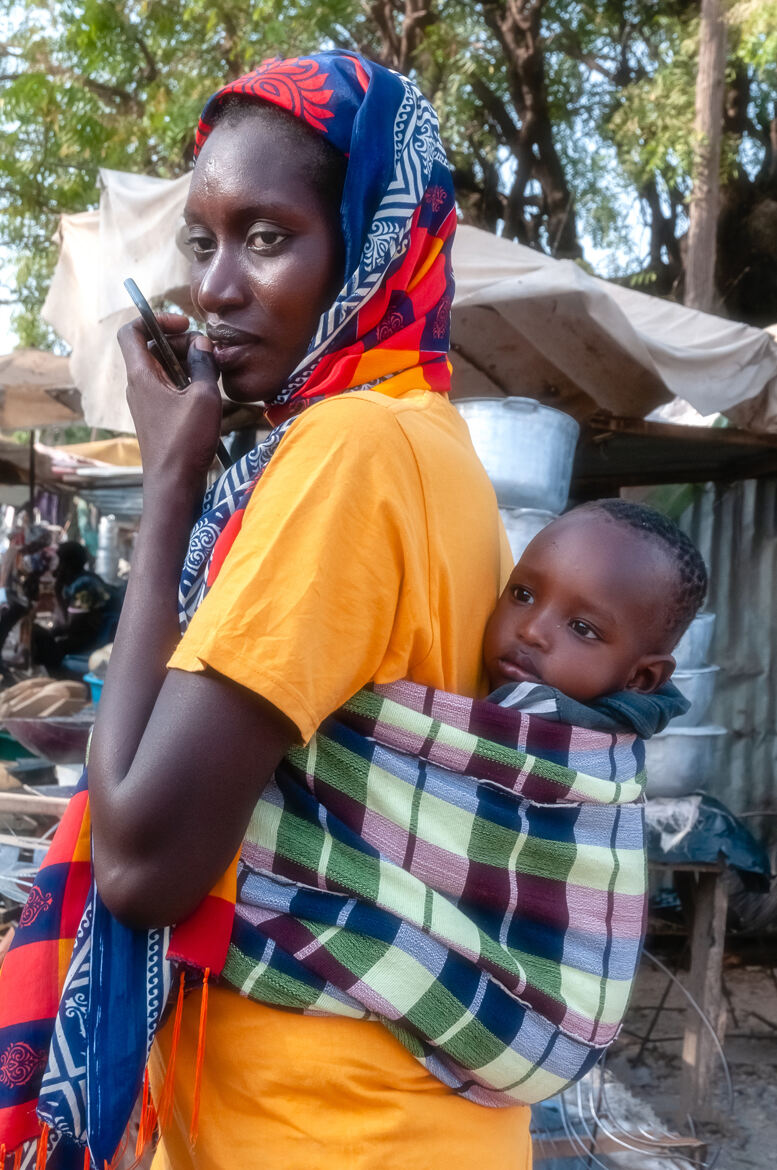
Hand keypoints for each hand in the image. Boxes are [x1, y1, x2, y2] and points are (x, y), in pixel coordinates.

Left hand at [118, 312, 222, 491]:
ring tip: (211, 372)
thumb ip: (204, 365)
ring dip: (186, 363)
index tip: (183, 325)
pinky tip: (206, 393)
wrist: (172, 485)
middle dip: (179, 342)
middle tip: (207, 352)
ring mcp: (145, 402)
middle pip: (152, 348)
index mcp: (141, 375)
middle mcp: (138, 386)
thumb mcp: (204, 398)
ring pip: (162, 368)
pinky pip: (167, 387)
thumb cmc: (185, 441)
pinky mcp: (156, 416)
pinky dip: (185, 382)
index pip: (131, 331)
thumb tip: (202, 344)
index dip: (155, 320)